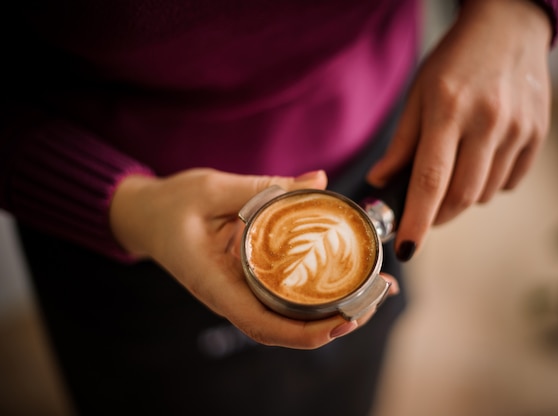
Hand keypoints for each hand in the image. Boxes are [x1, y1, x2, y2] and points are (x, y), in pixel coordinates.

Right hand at [109, 168, 397, 348]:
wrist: (144, 216)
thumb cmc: (170, 205)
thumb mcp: (212, 189)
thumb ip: (265, 187)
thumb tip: (319, 180)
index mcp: (215, 284)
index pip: (264, 325)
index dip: (307, 332)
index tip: (345, 319)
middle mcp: (230, 297)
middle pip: (286, 329)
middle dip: (334, 323)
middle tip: (375, 297)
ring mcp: (239, 293)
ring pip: (288, 319)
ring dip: (331, 313)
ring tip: (371, 294)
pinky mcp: (246, 282)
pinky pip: (283, 299)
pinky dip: (315, 297)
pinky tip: (344, 282)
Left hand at [367, 0, 552, 260]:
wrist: (508, 29)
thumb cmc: (454, 62)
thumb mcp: (419, 94)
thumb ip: (402, 142)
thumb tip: (382, 182)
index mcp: (448, 110)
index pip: (430, 180)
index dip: (417, 220)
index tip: (407, 248)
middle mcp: (487, 122)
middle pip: (461, 196)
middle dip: (438, 216)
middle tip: (425, 213)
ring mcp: (517, 129)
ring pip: (485, 193)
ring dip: (463, 198)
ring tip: (455, 171)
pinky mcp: (537, 134)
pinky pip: (509, 181)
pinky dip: (489, 184)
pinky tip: (481, 159)